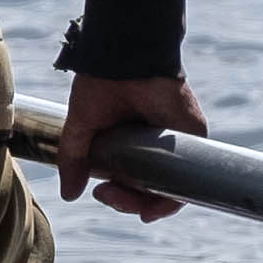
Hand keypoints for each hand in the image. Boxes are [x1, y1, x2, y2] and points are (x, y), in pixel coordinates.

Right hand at [53, 71, 204, 219]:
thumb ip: (74, 159)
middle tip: (105, 195)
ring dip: (145, 204)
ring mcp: (176, 142)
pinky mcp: (193, 135)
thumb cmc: (102, 81)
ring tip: (119, 198)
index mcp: (133, 141)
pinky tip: (151, 206)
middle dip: (126, 201)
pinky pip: (187, 179)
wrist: (123, 56)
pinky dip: (171, 199)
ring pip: (168, 188)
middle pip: (149, 188)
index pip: (132, 179)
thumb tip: (68, 194)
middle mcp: (156, 144)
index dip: (120, 195)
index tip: (101, 194)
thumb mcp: (82, 126)